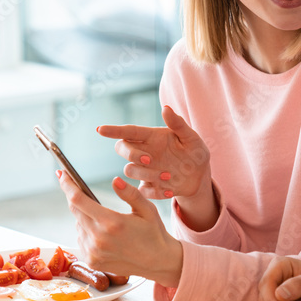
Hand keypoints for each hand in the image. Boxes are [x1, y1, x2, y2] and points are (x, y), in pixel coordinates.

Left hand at [57, 171, 183, 287]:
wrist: (158, 262)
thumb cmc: (154, 233)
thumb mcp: (148, 209)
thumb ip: (130, 194)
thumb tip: (115, 180)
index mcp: (112, 223)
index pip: (78, 200)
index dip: (67, 185)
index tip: (61, 174)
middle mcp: (99, 239)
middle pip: (75, 211)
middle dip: (75, 197)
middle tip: (80, 190)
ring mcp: (93, 252)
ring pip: (79, 225)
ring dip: (85, 217)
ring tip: (104, 219)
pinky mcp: (92, 261)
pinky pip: (81, 239)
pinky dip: (87, 232)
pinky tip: (103, 234)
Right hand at [97, 106, 218, 230]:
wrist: (200, 176)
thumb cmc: (195, 152)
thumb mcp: (192, 138)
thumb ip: (178, 124)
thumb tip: (166, 108)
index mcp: (152, 137)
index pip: (129, 131)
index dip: (114, 130)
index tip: (100, 130)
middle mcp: (144, 152)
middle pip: (123, 148)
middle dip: (131, 154)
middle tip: (149, 159)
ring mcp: (145, 170)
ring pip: (130, 170)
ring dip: (146, 173)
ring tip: (168, 176)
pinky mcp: (149, 186)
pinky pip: (143, 190)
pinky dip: (156, 191)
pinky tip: (171, 190)